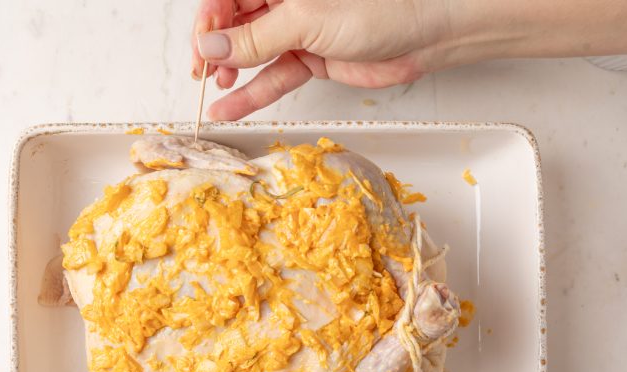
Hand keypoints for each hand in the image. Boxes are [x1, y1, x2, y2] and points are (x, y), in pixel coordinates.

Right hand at [191, 0, 457, 120]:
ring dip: (232, 72)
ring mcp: (297, 31)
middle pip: (235, 24)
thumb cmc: (379, 7)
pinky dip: (254, 92)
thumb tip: (213, 47)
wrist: (424, 34)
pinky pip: (274, 76)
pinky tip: (231, 106)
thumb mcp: (306, 19)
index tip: (202, 47)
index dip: (210, 22)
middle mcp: (285, 2)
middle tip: (203, 71)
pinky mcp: (310, 58)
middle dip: (216, 48)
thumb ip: (256, 37)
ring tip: (215, 88)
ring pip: (253, 52)